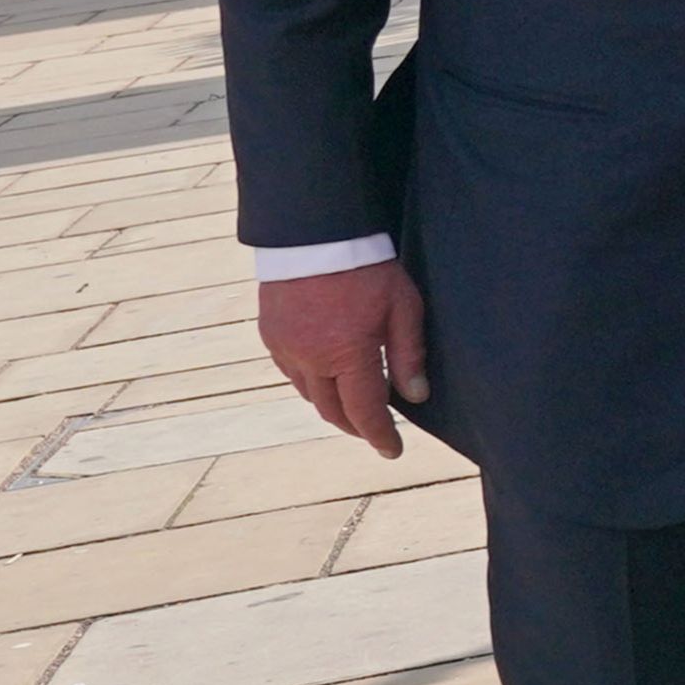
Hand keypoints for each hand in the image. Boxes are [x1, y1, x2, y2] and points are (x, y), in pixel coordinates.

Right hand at [257, 259, 427, 455]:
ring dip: (332, 405)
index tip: (392, 451)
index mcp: (347, 355)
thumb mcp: (404, 308)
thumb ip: (409, 355)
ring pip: (308, 394)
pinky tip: (326, 378)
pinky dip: (310, 384)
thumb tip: (415, 397)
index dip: (380, 436)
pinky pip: (290, 372)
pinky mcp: (270, 335)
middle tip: (376, 432)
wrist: (315, 234)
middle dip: (356, 427)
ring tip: (354, 405)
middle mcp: (310, 359)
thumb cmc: (367, 268)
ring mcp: (285, 348)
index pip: (364, 412)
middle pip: (332, 411)